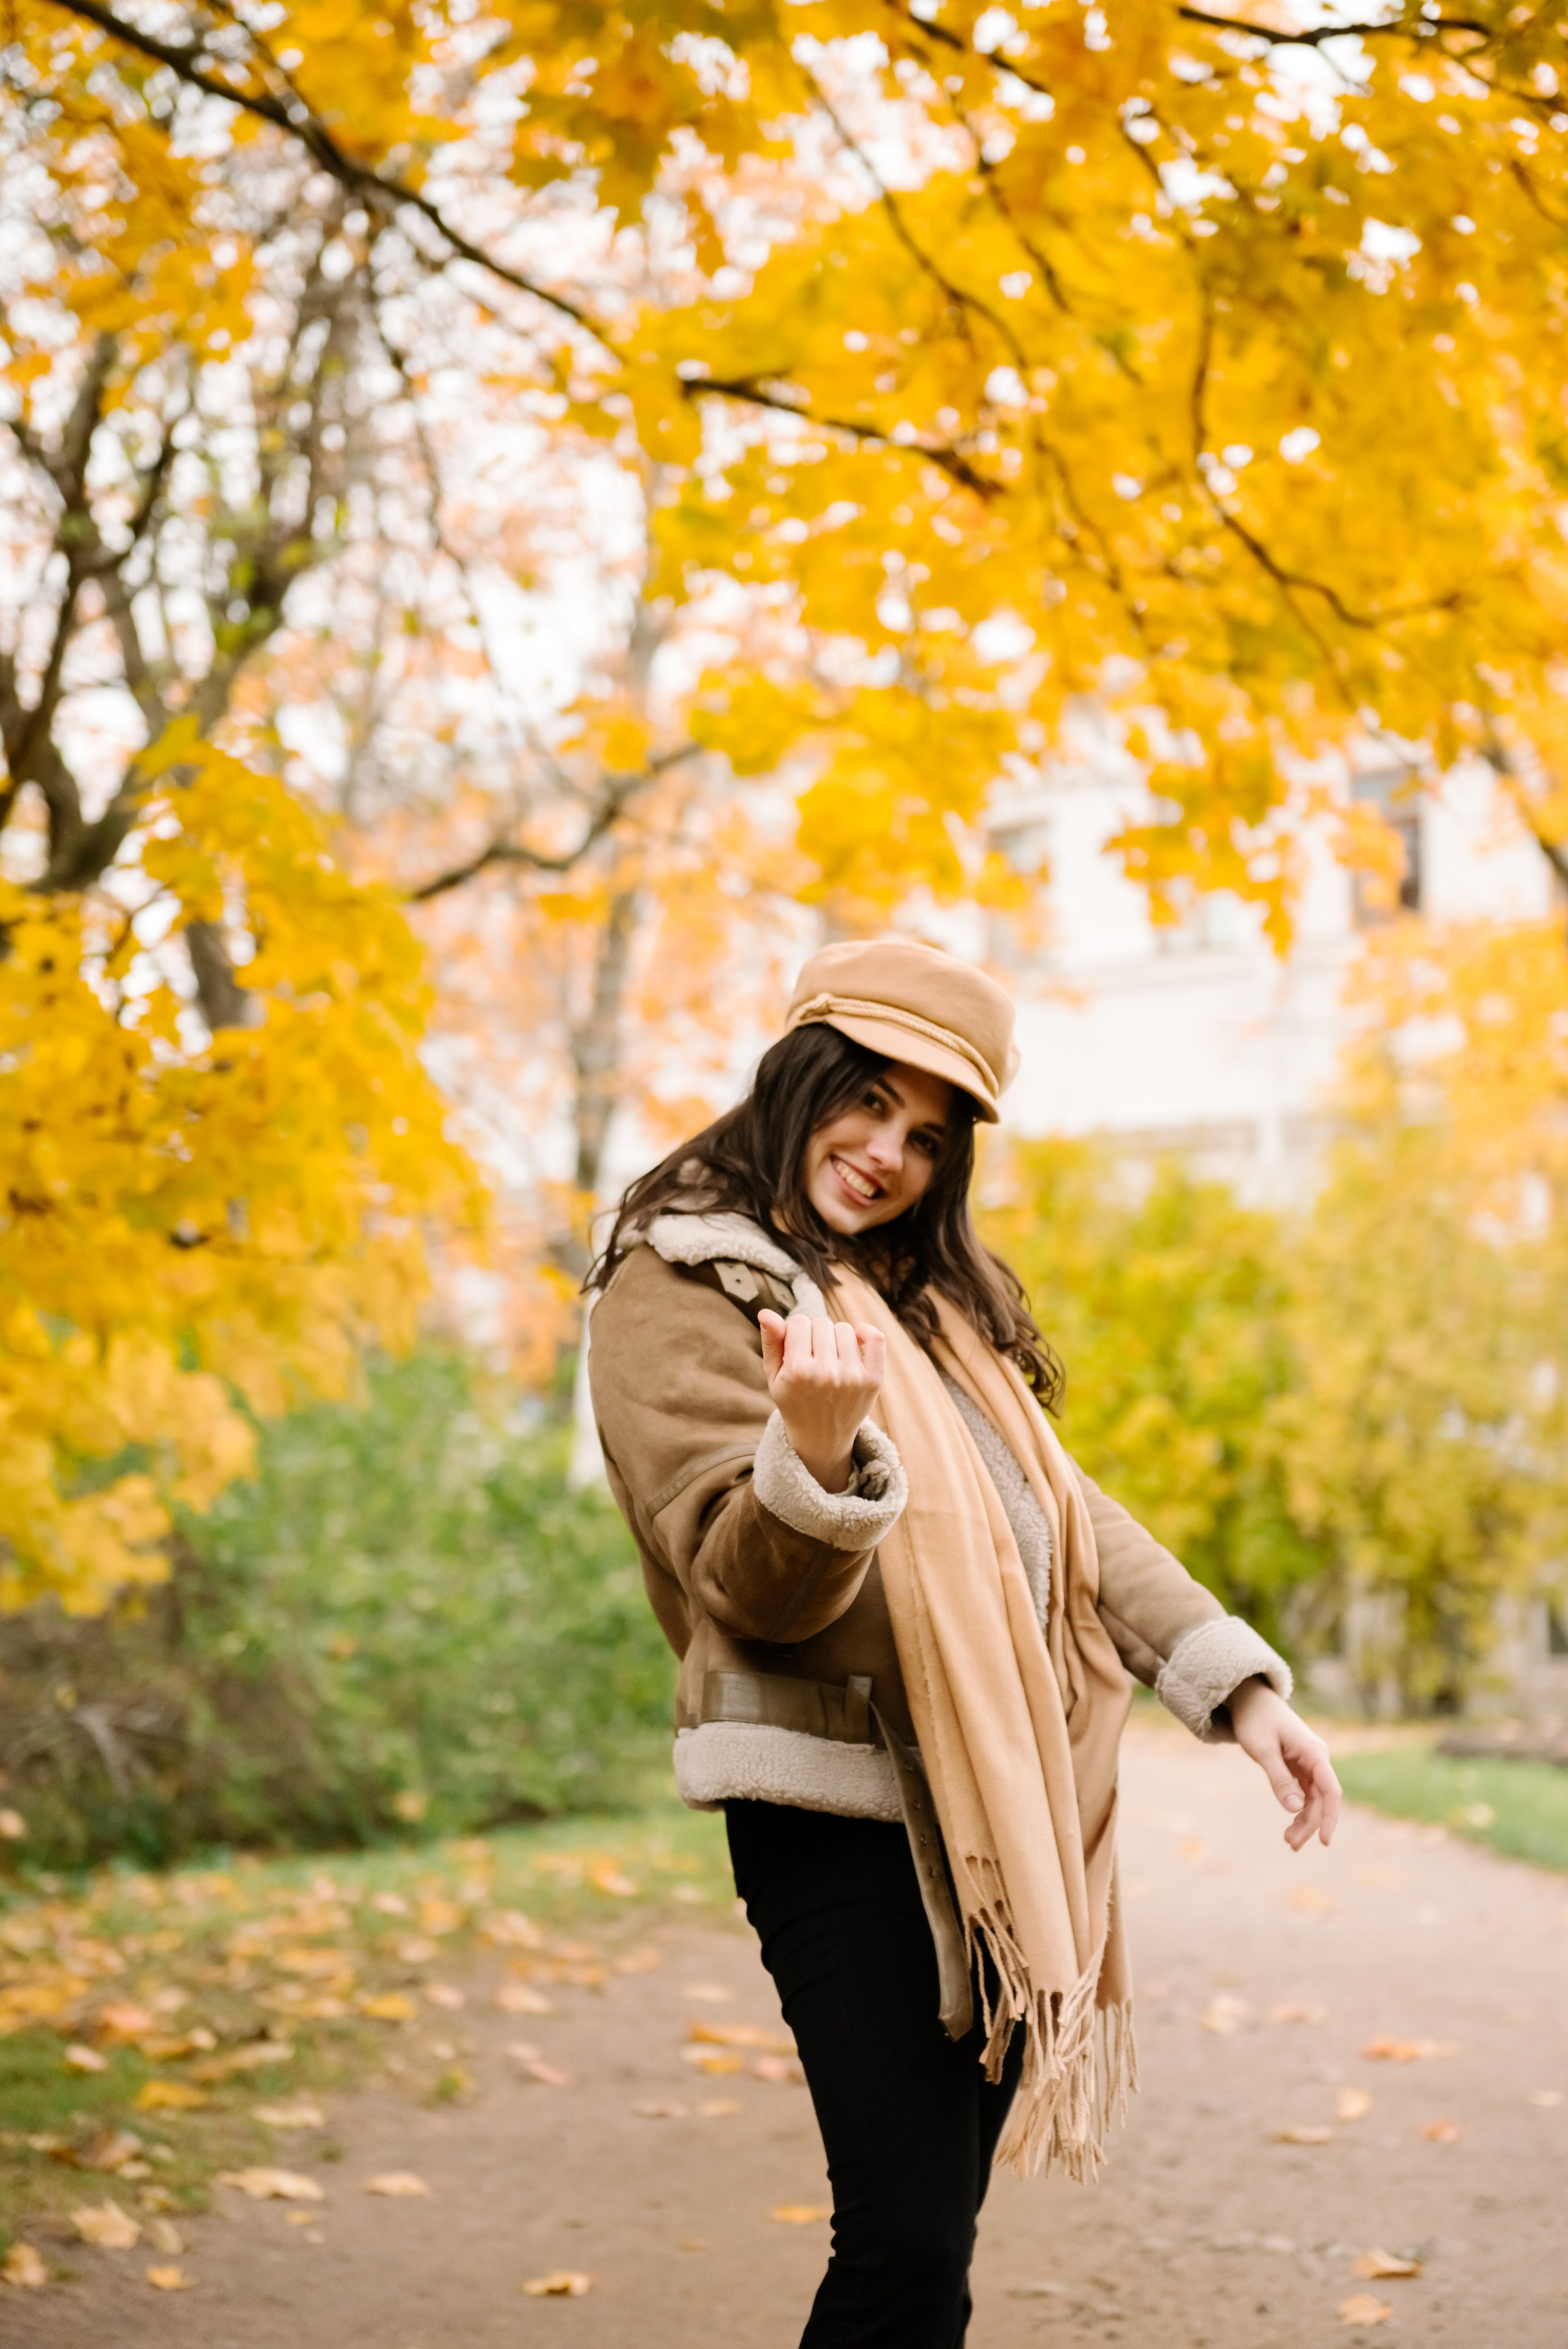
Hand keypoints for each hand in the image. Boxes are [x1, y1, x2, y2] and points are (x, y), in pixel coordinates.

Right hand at [758, 1310, 885, 1494]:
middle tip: (812, 1356)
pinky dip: (866, 1333)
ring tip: (829, 1357)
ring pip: (844, 1329)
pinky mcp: (873, 1380)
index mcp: (797, 1372)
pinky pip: (875, 1338)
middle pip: (821, 1323)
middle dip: (814, 1335)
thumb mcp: (774, 1377)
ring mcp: (852, 1377)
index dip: (795, 1332)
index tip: (795, 1349)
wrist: (821, 1439)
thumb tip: (766, 1312)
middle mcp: (826, 1374)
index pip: (798, 1323)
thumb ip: (770, 1343)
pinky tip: (856, 1339)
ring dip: (835, 1338)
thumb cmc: (794, 1402)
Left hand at [1227, 1680, 1341, 1852]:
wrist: (1251, 1700)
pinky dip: (1298, 1809)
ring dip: (1304, 1821)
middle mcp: (1317, 1759)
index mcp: (1314, 1753)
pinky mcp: (1299, 1767)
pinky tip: (1290, 1824)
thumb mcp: (1263, 1749)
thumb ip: (1279, 1778)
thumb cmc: (1255, 1720)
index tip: (1325, 1840)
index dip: (1330, 1817)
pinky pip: (1304, 1793)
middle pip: (1321, 1799)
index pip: (1330, 1791)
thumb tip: (1295, 1809)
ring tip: (1288, 1841)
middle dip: (1310, 1824)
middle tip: (1291, 1845)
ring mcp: (1309, 1764)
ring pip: (1313, 1799)